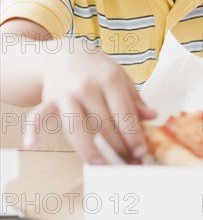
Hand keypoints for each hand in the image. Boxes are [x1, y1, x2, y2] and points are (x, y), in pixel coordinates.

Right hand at [24, 40, 155, 163]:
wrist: (66, 54)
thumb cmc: (99, 71)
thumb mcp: (121, 79)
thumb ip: (136, 99)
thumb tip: (152, 116)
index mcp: (110, 80)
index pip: (124, 112)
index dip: (133, 134)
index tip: (141, 152)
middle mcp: (88, 87)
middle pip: (103, 124)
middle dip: (118, 147)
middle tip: (129, 164)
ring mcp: (66, 94)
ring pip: (75, 126)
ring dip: (88, 149)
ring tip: (101, 165)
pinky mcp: (48, 100)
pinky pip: (37, 116)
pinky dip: (33, 130)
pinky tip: (32, 145)